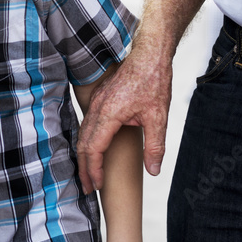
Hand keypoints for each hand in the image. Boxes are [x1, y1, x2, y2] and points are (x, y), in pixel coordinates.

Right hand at [77, 50, 171, 193]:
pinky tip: (93, 150)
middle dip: (85, 168)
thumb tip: (153, 171)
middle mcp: (97, 108)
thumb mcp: (159, 117)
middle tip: (88, 187)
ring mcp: (96, 102)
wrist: (150, 54)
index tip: (97, 185)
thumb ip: (155, 146)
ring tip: (89, 173)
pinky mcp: (99, 99)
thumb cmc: (154, 81)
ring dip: (84, 156)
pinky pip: (87, 124)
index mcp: (109, 114)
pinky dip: (87, 141)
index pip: (94, 149)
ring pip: (83, 134)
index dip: (94, 170)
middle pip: (83, 144)